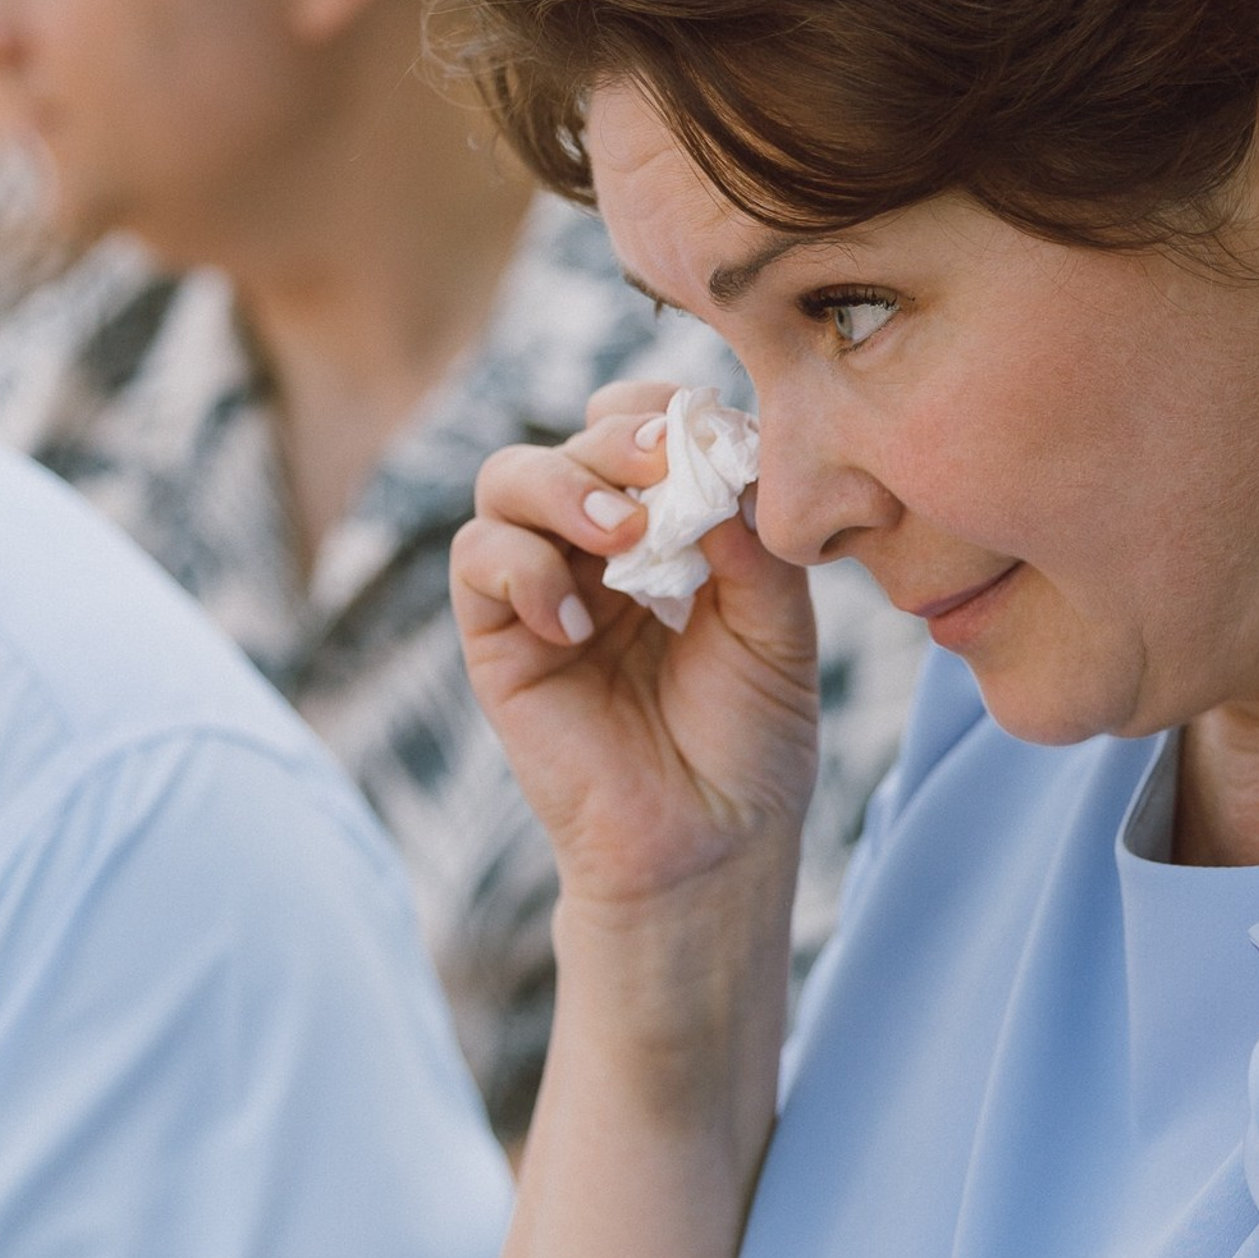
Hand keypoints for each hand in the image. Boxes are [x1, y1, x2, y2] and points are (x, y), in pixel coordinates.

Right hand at [452, 384, 820, 910]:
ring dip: (564, 487)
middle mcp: (599, 546)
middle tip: (661, 468)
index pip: (644, 427)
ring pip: (509, 478)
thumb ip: (755, 548)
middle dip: (618, 439)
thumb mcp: (780, 632)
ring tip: (621, 536)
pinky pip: (478, 559)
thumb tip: (718, 470)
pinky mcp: (497, 639)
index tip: (707, 436)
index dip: (663, 414)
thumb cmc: (750, 741)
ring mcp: (543, 587)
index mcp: (672, 528)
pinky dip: (523, 567)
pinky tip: (578, 622)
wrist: (710, 844)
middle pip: (576, 438)